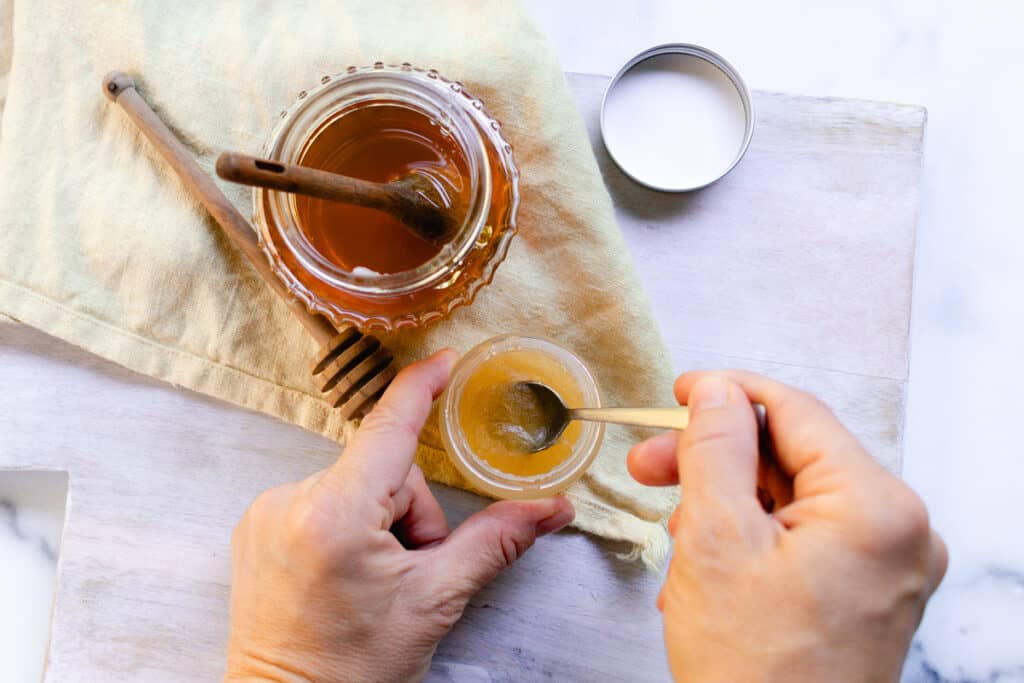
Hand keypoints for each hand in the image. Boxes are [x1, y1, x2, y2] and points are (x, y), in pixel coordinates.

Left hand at [225, 349, 574, 681]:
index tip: (447, 360)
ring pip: (355, 486)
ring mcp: (267, 514)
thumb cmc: (352, 671)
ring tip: (375, 580)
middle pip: (384, 470)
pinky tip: (344, 573)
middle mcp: (290, 502)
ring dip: (380, 522)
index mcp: (335, 515)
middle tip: (409, 571)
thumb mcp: (434, 602)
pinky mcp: (258, 527)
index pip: (390, 427)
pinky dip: (347, 526)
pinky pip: (322, 500)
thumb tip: (551, 509)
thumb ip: (496, 541)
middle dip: (412, 513)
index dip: (423, 387)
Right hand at [628, 372, 946, 682]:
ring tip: (675, 529)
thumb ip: (715, 450)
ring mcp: (886, 565)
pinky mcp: (866, 591)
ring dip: (727, 500)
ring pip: (793, 497)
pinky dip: (752, 535)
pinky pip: (803, 536)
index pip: (797, 412)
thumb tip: (717, 393)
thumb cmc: (754, 673)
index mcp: (876, 508)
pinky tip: (706, 557)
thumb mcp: (716, 541)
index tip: (681, 392)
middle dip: (715, 458)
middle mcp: (898, 532)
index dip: (728, 395)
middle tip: (652, 464)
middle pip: (793, 457)